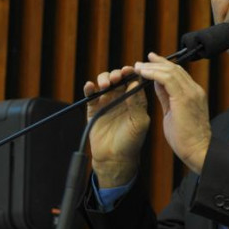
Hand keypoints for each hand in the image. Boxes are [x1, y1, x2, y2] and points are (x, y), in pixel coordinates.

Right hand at [84, 66, 149, 187]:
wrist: (115, 158)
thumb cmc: (131, 141)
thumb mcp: (139, 122)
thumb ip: (137, 103)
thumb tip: (134, 83)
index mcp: (135, 99)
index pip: (134, 80)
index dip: (132, 73)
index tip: (130, 70)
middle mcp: (121, 97)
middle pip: (118, 78)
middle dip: (117, 74)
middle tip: (116, 78)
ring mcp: (107, 101)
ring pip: (104, 83)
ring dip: (104, 79)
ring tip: (105, 85)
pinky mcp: (94, 108)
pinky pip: (90, 95)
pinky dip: (89, 88)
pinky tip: (90, 86)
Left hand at [134, 53, 211, 173]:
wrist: (199, 151)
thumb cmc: (186, 139)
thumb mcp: (173, 113)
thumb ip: (166, 97)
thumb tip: (156, 83)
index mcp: (194, 94)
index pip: (178, 73)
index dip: (163, 66)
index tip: (150, 62)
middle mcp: (195, 90)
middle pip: (175, 68)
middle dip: (157, 63)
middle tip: (142, 61)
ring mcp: (192, 93)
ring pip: (171, 71)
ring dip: (153, 67)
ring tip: (139, 66)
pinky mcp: (185, 98)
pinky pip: (168, 79)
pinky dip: (154, 74)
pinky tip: (143, 73)